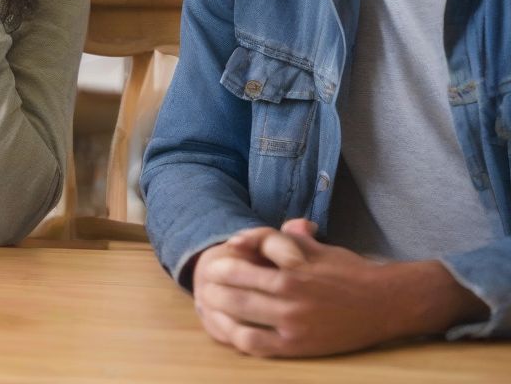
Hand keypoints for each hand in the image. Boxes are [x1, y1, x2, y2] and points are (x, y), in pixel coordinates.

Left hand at [192, 219, 487, 356]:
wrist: (383, 302)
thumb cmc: (344, 268)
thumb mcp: (309, 245)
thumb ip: (275, 238)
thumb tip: (240, 239)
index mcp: (290, 269)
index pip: (239, 265)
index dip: (221, 265)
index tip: (211, 263)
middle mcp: (290, 298)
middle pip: (234, 293)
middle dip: (213, 290)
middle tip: (201, 287)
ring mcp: (294, 325)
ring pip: (242, 319)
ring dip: (218, 313)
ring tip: (207, 308)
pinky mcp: (299, 346)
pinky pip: (258, 345)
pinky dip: (238, 338)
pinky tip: (230, 331)